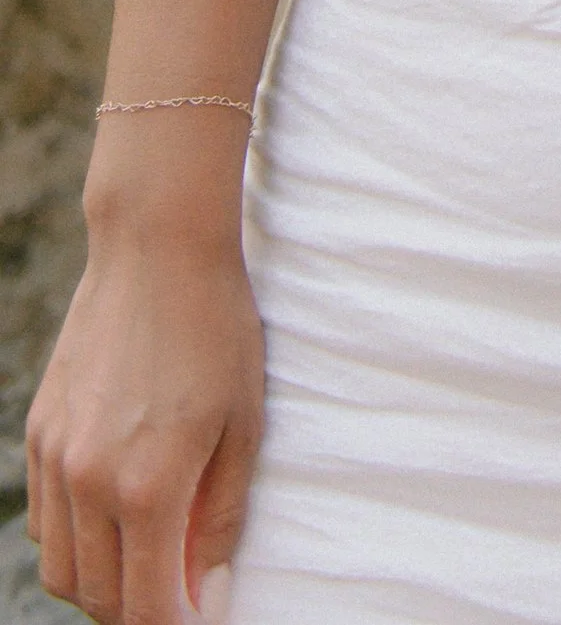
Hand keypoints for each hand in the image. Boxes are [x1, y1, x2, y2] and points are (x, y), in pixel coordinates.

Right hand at [26, 239, 260, 624]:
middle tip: (183, 595)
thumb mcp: (244, 425)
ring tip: (151, 563)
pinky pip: (46, 521)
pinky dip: (75, 542)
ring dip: (103, 584)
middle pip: (100, 598)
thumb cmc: (217, 331)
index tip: (206, 618)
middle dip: (141, 612)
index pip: (149, 608)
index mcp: (148, 488)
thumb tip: (212, 593)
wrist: (157, 250)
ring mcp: (56, 460)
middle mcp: (89, 484)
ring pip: (62, 568)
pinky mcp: (40, 434)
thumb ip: (221, 519)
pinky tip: (116, 520)